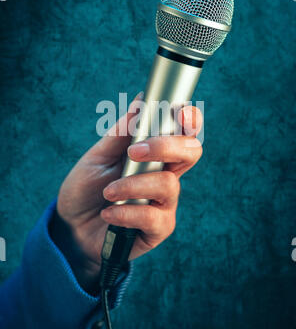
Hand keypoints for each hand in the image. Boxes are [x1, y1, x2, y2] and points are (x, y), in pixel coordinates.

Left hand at [51, 94, 202, 293]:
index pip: (184, 132)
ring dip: (133, 185)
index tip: (178, 111)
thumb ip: (121, 133)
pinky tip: (108, 214)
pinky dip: (126, 213)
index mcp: (155, 154)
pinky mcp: (158, 229)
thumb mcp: (98, 157)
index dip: (190, 119)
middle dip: (166, 146)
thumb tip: (141, 99)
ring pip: (168, 185)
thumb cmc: (87, 188)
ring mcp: (165, 203)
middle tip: (134, 151)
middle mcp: (165, 175)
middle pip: (191, 152)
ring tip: (108, 192)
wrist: (72, 227)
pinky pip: (153, 217)